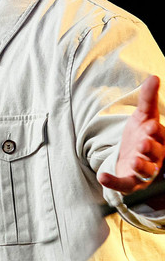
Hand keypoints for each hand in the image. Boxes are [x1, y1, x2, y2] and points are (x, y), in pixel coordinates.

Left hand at [98, 75, 164, 194]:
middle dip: (151, 149)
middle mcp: (154, 157)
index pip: (160, 136)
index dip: (155, 131)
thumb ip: (148, 98)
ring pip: (145, 172)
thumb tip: (154, 77)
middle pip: (155, 154)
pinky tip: (102, 177)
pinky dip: (113, 182)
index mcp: (159, 140)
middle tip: (143, 143)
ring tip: (134, 160)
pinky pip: (123, 184)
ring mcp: (142, 171)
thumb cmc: (142, 133)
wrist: (131, 154)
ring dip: (141, 166)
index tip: (149, 125)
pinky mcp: (130, 181)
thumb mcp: (142, 115)